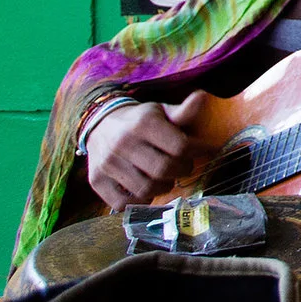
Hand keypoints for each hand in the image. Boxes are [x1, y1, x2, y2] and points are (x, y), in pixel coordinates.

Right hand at [85, 91, 218, 208]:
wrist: (100, 124)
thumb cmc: (139, 120)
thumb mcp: (161, 111)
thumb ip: (182, 112)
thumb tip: (202, 98)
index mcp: (143, 122)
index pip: (180, 146)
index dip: (198, 152)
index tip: (205, 151)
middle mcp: (123, 143)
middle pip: (164, 169)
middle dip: (182, 171)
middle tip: (185, 166)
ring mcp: (107, 163)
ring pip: (146, 189)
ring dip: (163, 187)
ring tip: (166, 178)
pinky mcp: (96, 180)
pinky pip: (123, 203)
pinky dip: (139, 201)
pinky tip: (146, 189)